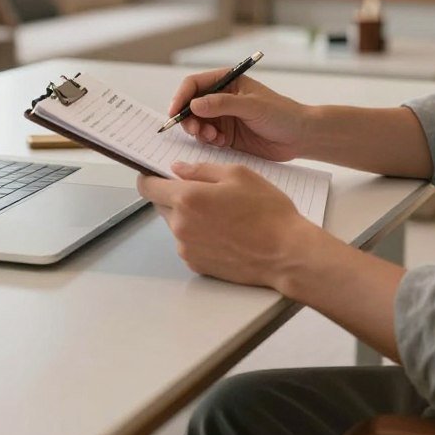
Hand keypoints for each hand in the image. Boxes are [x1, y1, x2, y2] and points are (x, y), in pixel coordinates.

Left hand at [137, 161, 313, 285]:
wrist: (286, 253)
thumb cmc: (267, 211)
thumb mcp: (238, 174)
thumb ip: (202, 169)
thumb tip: (178, 169)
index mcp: (188, 198)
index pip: (148, 187)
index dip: (149, 177)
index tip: (155, 173)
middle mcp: (181, 226)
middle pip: (160, 205)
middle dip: (174, 195)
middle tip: (202, 191)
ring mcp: (187, 248)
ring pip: (175, 224)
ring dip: (187, 216)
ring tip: (220, 213)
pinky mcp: (197, 265)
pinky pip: (187, 243)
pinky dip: (197, 234)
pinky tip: (223, 231)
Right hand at [167, 69, 310, 160]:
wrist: (300, 137)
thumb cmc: (282, 114)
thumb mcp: (252, 106)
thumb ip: (222, 104)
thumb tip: (194, 104)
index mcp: (227, 81)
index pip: (194, 84)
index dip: (181, 97)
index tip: (175, 112)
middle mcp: (221, 98)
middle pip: (190, 105)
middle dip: (188, 118)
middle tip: (195, 131)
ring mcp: (223, 117)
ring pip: (196, 123)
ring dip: (198, 131)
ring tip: (212, 137)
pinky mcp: (226, 135)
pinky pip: (207, 137)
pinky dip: (208, 141)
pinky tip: (221, 142)